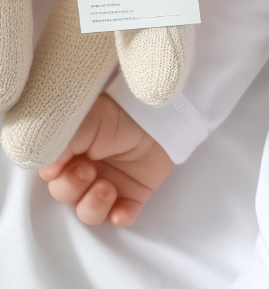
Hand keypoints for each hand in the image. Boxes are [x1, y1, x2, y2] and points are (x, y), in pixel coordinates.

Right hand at [38, 94, 173, 226]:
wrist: (158, 115)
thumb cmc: (120, 114)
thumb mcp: (86, 121)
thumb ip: (61, 144)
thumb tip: (47, 171)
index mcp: (70, 154)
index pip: (50, 176)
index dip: (52, 177)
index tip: (58, 169)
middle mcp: (85, 173)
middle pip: (65, 196)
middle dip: (72, 188)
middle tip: (87, 171)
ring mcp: (108, 185)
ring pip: (89, 214)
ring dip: (93, 207)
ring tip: (107, 187)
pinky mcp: (132, 194)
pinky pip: (121, 216)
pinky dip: (120, 217)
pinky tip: (121, 211)